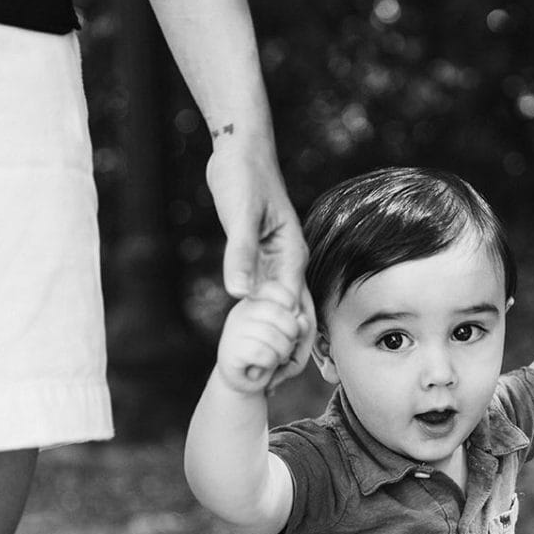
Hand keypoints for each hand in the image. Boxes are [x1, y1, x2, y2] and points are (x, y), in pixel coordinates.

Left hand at [206, 131, 315, 387]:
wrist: (240, 149)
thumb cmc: (243, 177)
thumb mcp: (239, 216)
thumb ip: (239, 255)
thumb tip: (239, 295)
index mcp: (290, 255)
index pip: (292, 308)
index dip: (286, 341)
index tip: (276, 372)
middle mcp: (289, 261)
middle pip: (295, 313)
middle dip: (288, 348)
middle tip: (273, 385)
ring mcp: (277, 259)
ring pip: (280, 307)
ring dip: (275, 337)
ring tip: (267, 372)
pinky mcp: (262, 255)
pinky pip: (265, 294)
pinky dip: (260, 316)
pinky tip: (250, 335)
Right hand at [216, 281, 309, 393]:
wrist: (244, 383)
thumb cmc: (273, 356)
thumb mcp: (294, 339)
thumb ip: (302, 326)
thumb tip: (301, 320)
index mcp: (255, 302)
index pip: (274, 287)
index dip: (290, 303)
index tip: (291, 320)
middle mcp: (241, 312)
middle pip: (277, 312)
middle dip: (292, 333)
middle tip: (286, 346)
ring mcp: (233, 331)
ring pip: (271, 335)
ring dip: (283, 352)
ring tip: (276, 358)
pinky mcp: (230, 353)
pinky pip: (262, 353)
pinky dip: (271, 363)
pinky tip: (264, 366)